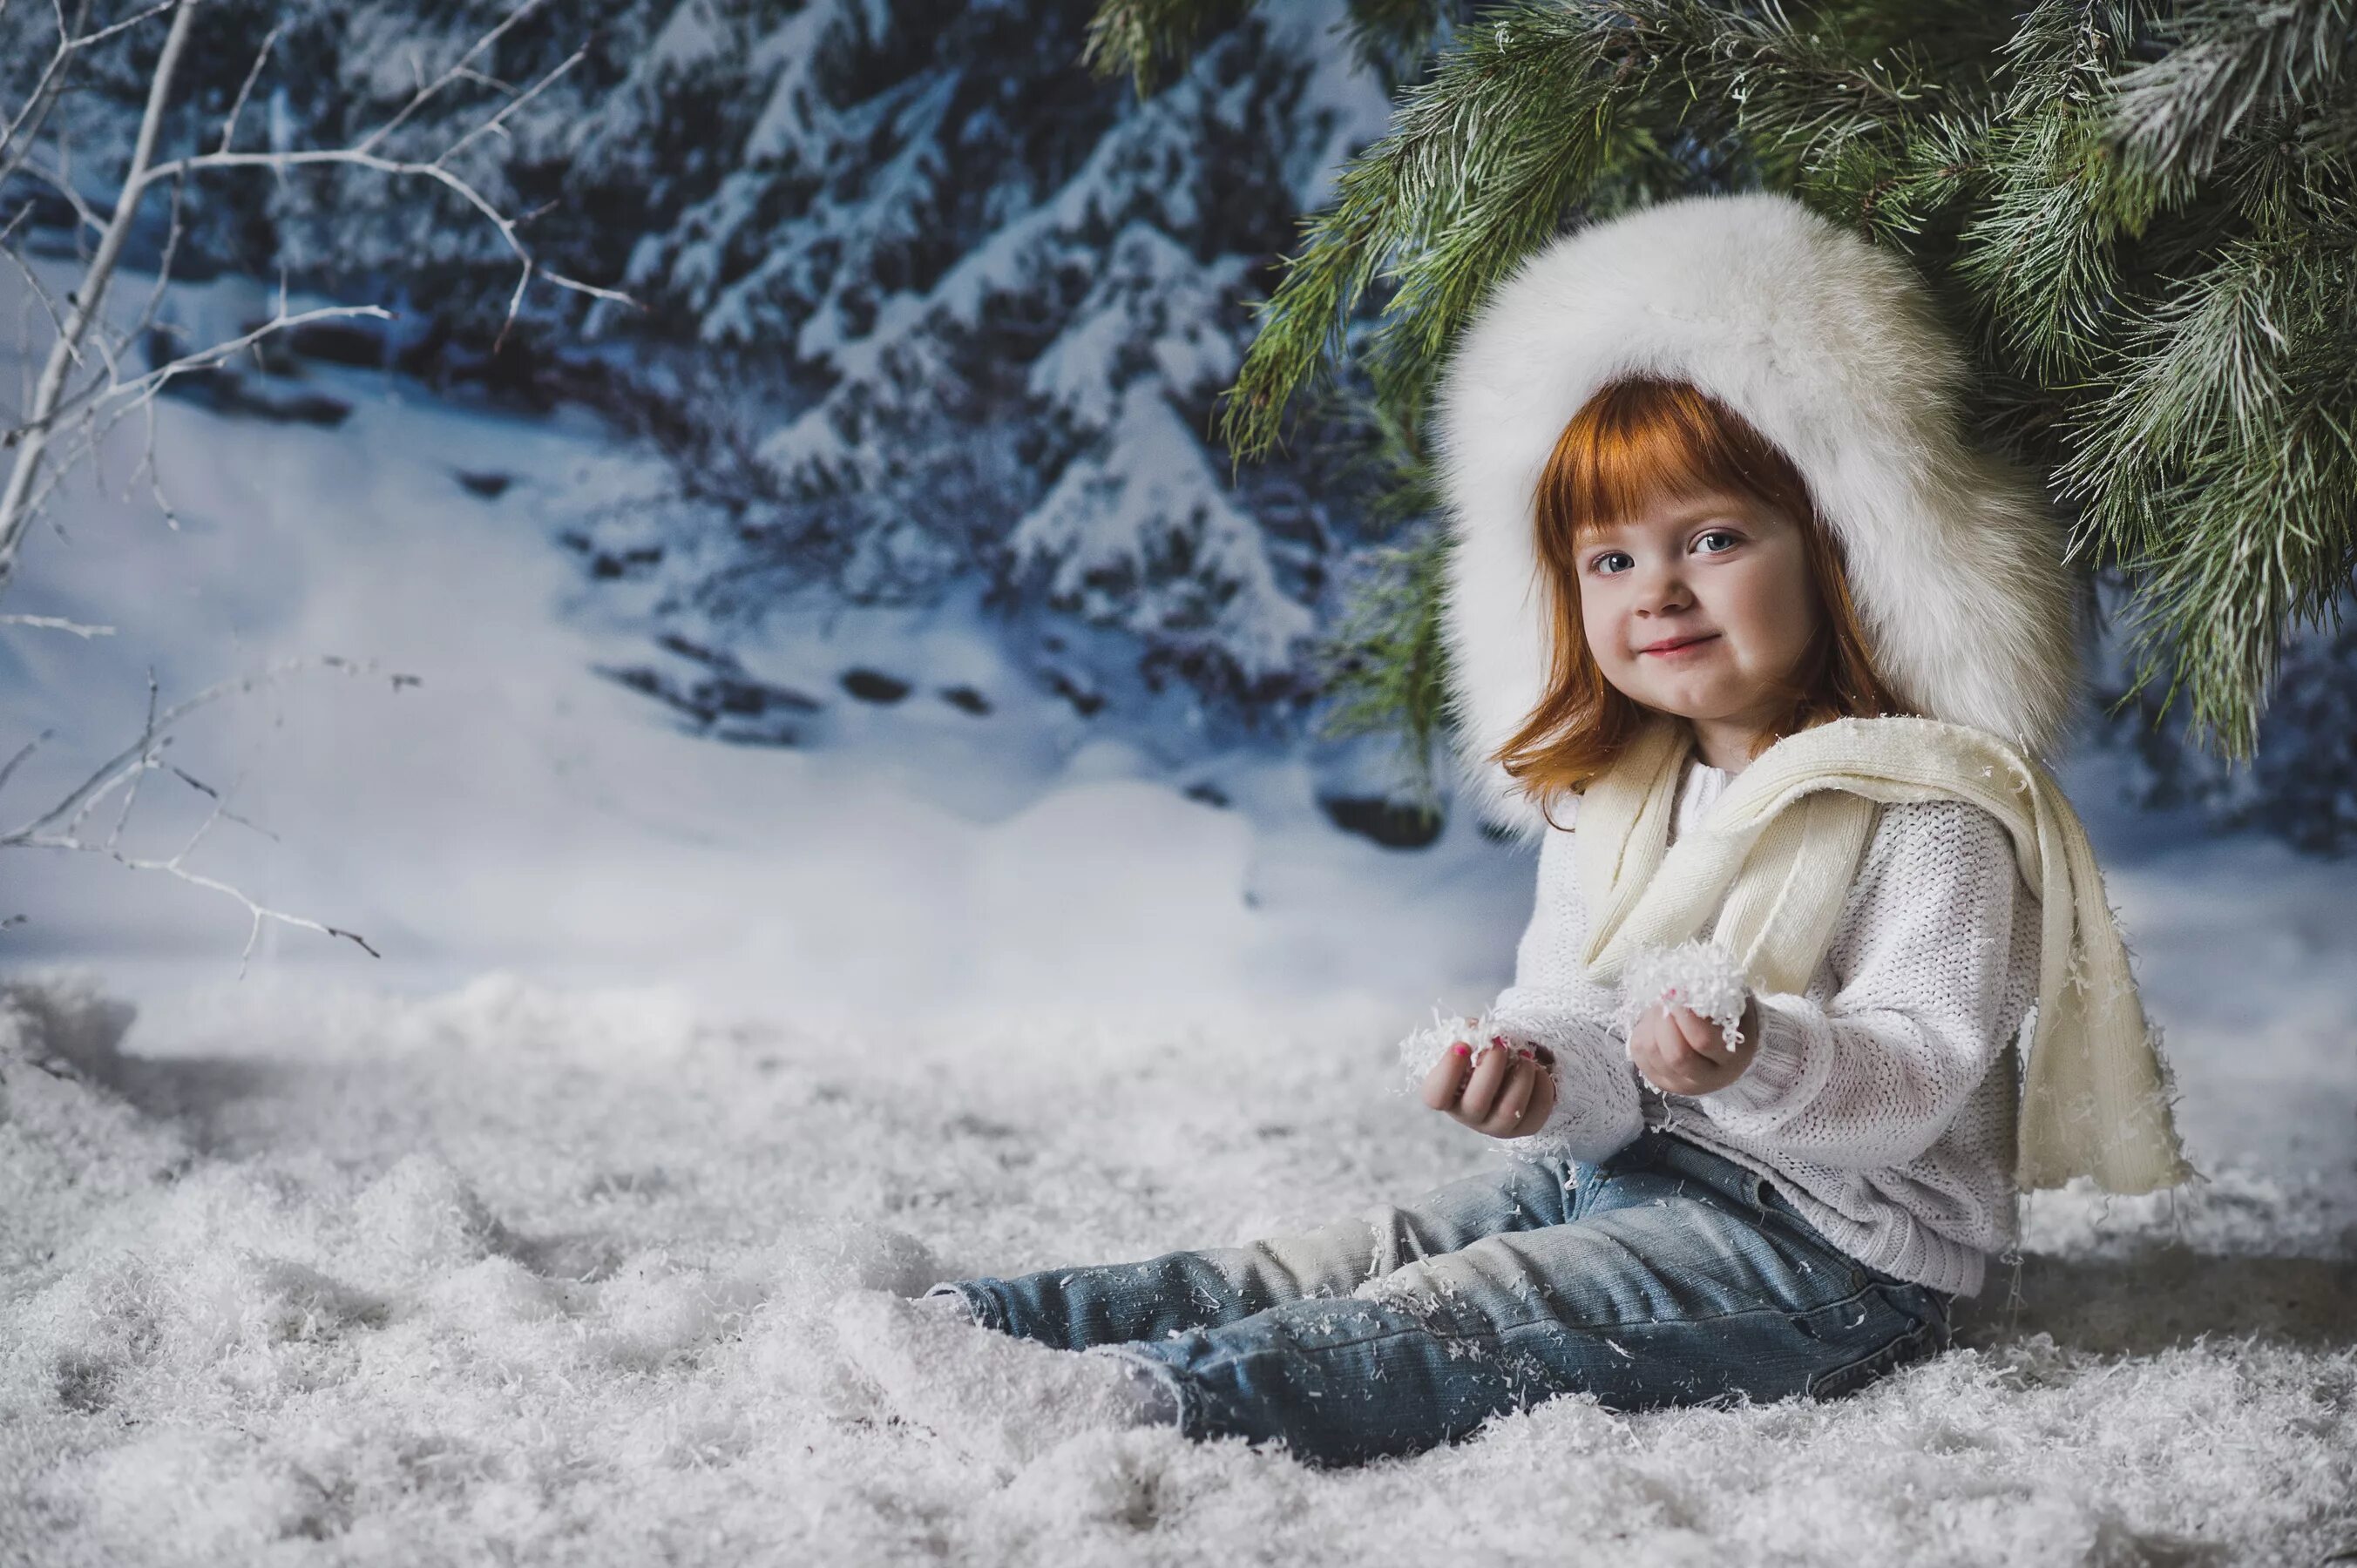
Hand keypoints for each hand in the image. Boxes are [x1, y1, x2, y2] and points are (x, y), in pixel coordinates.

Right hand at [1421, 1017, 1556, 1138]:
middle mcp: (1468, 1116)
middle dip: (1491, 1067)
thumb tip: (1474, 1028)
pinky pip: (1537, 1111)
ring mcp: (1496, 1126)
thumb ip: (1466, 1035)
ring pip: (1510, 1110)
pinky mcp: (1525, 1127)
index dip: (1448, 1070)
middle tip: (1500, 1044)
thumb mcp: (1467, 1044)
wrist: (1505, 1075)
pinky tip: (1537, 1069)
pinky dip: (1541, 1085)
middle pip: (1476, 1102)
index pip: (1436, 1095)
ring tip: (1524, 1055)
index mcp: (1446, 1095)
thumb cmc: (1478, 1057)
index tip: (1462, 1044)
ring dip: (1520, 1075)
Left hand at [1626, 996, 1760, 1095]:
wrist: (1720, 1051)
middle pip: (1675, 1054)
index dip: (1685, 1014)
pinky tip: (1655, 1022)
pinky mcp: (1658, 1080)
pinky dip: (1642, 1030)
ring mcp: (1679, 1084)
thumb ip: (1713, 998)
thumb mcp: (1732, 1007)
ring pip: (1652, 1051)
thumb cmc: (1727, 1020)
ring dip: (1650, 1022)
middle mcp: (1707, 1078)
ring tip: (1661, 1006)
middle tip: (1664, 997)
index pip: (1703, 1040)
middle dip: (1664, 1020)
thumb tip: (1682, 987)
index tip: (1677, 990)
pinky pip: (1638, 1052)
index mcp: (1733, 1058)